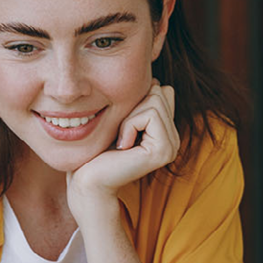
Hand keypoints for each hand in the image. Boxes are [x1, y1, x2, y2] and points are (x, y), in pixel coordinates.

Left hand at [66, 80, 177, 221]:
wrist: (88, 180)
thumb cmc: (98, 150)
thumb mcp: (123, 119)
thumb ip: (143, 103)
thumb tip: (158, 81)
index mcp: (167, 133)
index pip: (162, 91)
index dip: (137, 100)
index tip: (123, 126)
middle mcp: (174, 140)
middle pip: (160, 93)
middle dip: (133, 106)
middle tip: (121, 134)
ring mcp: (172, 147)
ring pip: (155, 101)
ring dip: (129, 117)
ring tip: (121, 141)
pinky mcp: (163, 151)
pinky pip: (149, 115)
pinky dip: (129, 125)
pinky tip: (123, 147)